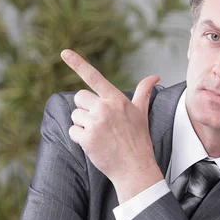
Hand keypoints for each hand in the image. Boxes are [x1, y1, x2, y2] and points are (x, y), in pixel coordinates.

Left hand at [61, 49, 163, 203]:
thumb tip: (155, 76)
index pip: (95, 77)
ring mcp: (95, 123)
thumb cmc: (138, 139)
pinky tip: (94, 144)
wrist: (135, 167)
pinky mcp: (87, 138)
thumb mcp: (141, 113)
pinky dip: (80, 138)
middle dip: (86, 109)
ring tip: (100, 135)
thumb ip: (144, 92)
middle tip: (101, 123)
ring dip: (83, 125)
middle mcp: (105, 108)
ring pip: (75, 116)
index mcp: (117, 99)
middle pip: (80, 98)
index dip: (78, 63)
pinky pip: (73, 131)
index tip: (64, 52)